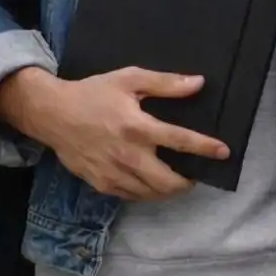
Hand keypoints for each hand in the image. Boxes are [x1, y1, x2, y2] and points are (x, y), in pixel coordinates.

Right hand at [5, 66, 229, 201]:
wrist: (52, 114)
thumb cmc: (93, 93)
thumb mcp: (129, 79)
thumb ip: (165, 83)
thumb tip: (198, 83)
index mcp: (137, 127)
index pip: (179, 140)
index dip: (205, 148)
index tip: (223, 152)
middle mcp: (128, 155)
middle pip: (167, 181)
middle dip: (187, 182)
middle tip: (195, 175)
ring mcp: (113, 173)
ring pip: (150, 193)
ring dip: (168, 191)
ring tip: (177, 182)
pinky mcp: (100, 184)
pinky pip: (130, 196)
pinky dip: (146, 193)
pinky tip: (151, 185)